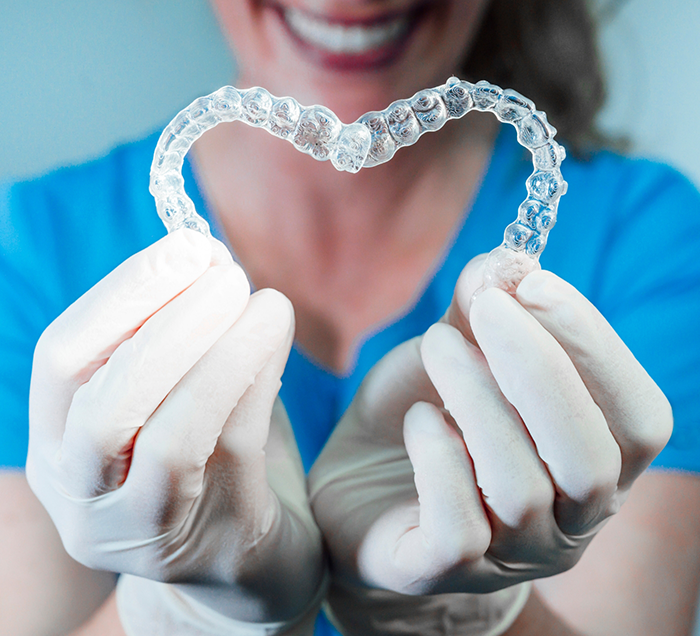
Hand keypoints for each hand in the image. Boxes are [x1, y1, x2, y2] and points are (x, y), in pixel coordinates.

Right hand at [26, 229, 323, 628]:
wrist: (244, 560)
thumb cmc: (208, 459)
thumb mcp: (173, 396)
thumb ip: (179, 337)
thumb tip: (208, 255)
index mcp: (60, 447)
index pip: (61, 362)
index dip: (121, 296)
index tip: (186, 247)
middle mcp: (83, 496)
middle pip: (103, 405)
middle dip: (167, 322)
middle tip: (225, 270)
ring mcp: (142, 530)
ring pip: (168, 436)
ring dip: (220, 352)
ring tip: (265, 300)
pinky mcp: (211, 543)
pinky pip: (232, 450)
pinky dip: (256, 380)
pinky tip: (277, 336)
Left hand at [308, 253, 671, 632]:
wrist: (356, 486)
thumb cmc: (423, 416)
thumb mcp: (455, 353)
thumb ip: (482, 311)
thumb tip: (505, 260)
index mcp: (592, 463)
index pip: (638, 416)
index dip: (594, 345)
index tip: (534, 282)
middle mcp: (567, 521)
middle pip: (591, 459)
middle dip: (541, 368)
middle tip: (485, 307)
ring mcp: (509, 557)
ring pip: (521, 488)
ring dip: (477, 399)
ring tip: (437, 346)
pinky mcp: (442, 572)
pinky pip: (460, 529)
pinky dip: (440, 459)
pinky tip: (419, 420)